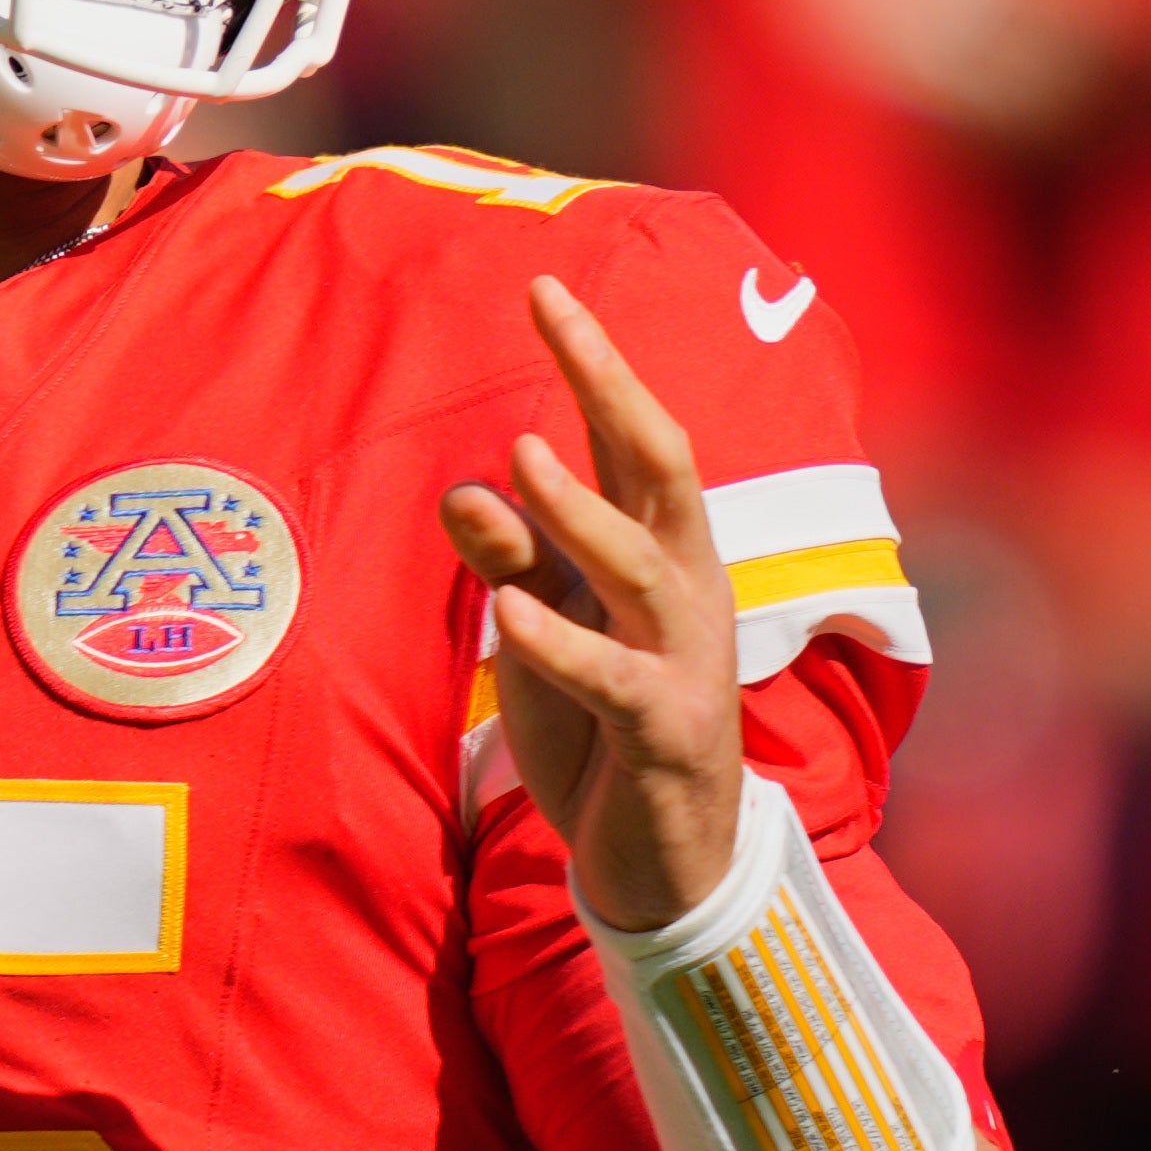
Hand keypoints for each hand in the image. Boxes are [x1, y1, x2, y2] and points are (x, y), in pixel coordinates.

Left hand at [440, 277, 742, 933]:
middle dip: (608, 384)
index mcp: (661, 552)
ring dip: (583, 510)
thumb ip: (513, 559)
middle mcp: (687, 588)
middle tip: (552, 311)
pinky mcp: (670, 732)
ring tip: (523, 458)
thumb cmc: (602, 732)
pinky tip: (513, 612)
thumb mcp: (545, 631)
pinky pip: (616, 677)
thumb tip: (463, 487)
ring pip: (644, 564)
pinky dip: (564, 642)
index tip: (542, 289)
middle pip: (660, 465)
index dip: (594, 363)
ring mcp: (686, 658)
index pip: (631, 438)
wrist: (667, 862)